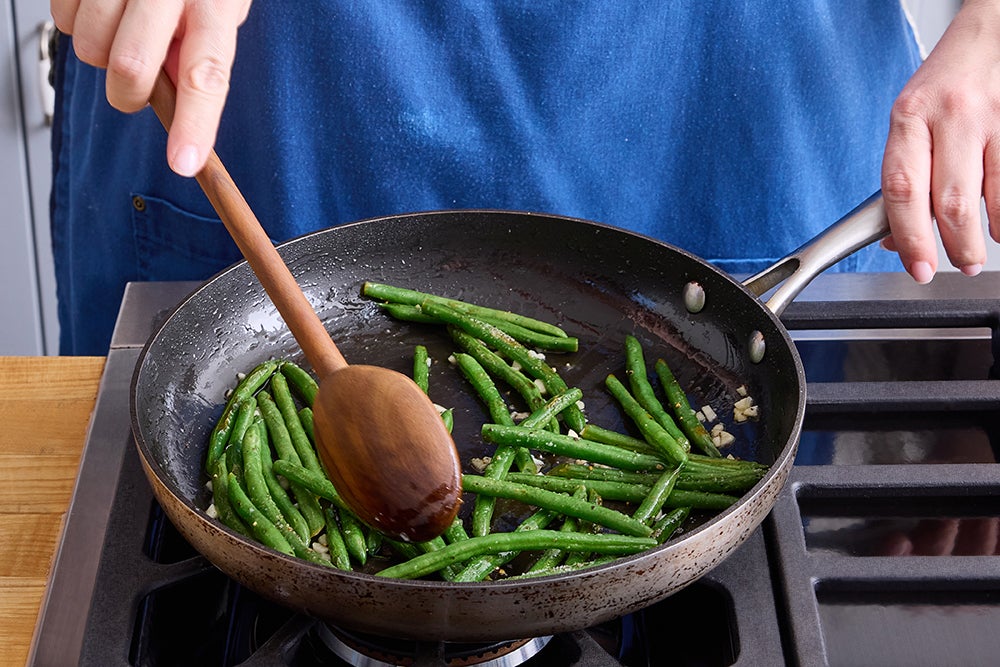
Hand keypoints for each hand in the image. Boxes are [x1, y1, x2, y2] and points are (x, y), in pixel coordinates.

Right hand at [51, 0, 251, 176]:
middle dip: (129, 95)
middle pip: (131, 68)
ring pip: (88, 47)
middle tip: (138, 85)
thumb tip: (181, 99)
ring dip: (101, 55)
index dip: (195, 122)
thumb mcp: (221, 3)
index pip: (206, 72)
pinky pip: (61, 18)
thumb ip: (201, 48)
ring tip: (122, 28)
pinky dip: (76, 24)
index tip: (184, 162)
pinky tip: (101, 6)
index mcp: (212, 0)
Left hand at [881, 0, 999, 282]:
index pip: (901, 189)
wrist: (992, 33)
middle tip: (958, 266)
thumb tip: (896, 237)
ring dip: (985, 234)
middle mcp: (952, 115)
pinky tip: (999, 224)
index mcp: (909, 116)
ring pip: (991, 197)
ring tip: (979, 250)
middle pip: (950, 201)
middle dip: (954, 246)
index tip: (915, 267)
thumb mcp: (909, 119)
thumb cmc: (946, 82)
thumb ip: (903, 174)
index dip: (909, 236)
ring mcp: (994, 118)